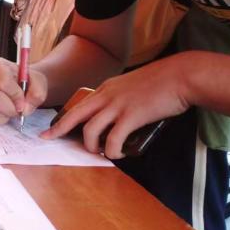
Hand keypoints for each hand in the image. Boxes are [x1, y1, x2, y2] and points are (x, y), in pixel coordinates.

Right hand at [0, 57, 47, 126]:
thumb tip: (24, 109)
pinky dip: (1, 119)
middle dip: (10, 106)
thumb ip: (37, 94)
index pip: (2, 81)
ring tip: (14, 109)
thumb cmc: (28, 82)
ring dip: (6, 113)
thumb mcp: (38, 83)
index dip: (15, 94)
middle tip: (20, 109)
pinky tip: (6, 112)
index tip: (23, 100)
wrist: (22, 88)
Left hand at [40, 53, 193, 157]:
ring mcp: (118, 106)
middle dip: (59, 129)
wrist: (181, 76)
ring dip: (92, 146)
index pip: (80, 105)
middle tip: (48, 139)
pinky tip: (119, 154)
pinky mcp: (131, 116)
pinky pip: (113, 140)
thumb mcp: (134, 86)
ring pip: (91, 130)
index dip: (65, 118)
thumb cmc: (163, 82)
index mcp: (107, 88)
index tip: (52, 128)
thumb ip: (122, 98)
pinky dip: (113, 151)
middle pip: (75, 115)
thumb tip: (119, 116)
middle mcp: (107, 96)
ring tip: (100, 153)